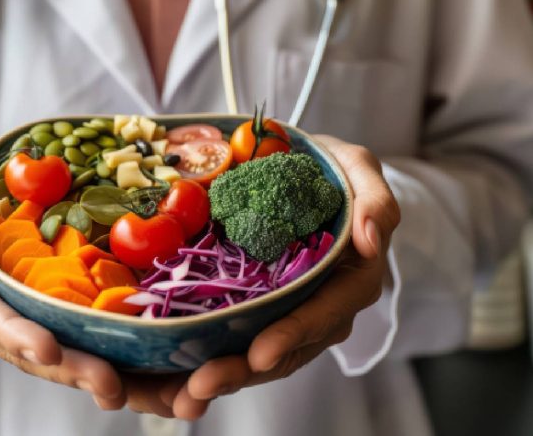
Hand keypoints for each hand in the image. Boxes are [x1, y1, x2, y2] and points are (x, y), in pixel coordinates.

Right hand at [0, 140, 124, 407]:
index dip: (13, 333)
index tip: (46, 348)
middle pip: (21, 347)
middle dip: (63, 367)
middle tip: (106, 384)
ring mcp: (16, 314)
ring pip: (48, 355)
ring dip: (83, 373)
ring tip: (120, 388)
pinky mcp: (45, 312)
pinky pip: (69, 339)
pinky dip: (97, 355)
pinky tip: (130, 372)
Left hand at [164, 136, 401, 418]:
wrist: (309, 173)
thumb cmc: (335, 171)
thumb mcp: (359, 170)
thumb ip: (375, 200)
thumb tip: (369, 239)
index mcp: (353, 277)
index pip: (326, 314)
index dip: (293, 335)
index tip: (259, 354)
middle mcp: (326, 304)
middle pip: (290, 347)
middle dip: (247, 369)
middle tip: (203, 384)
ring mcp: (295, 309)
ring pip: (266, 353)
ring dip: (229, 373)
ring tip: (189, 389)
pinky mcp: (265, 306)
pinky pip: (246, 337)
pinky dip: (219, 354)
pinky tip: (184, 371)